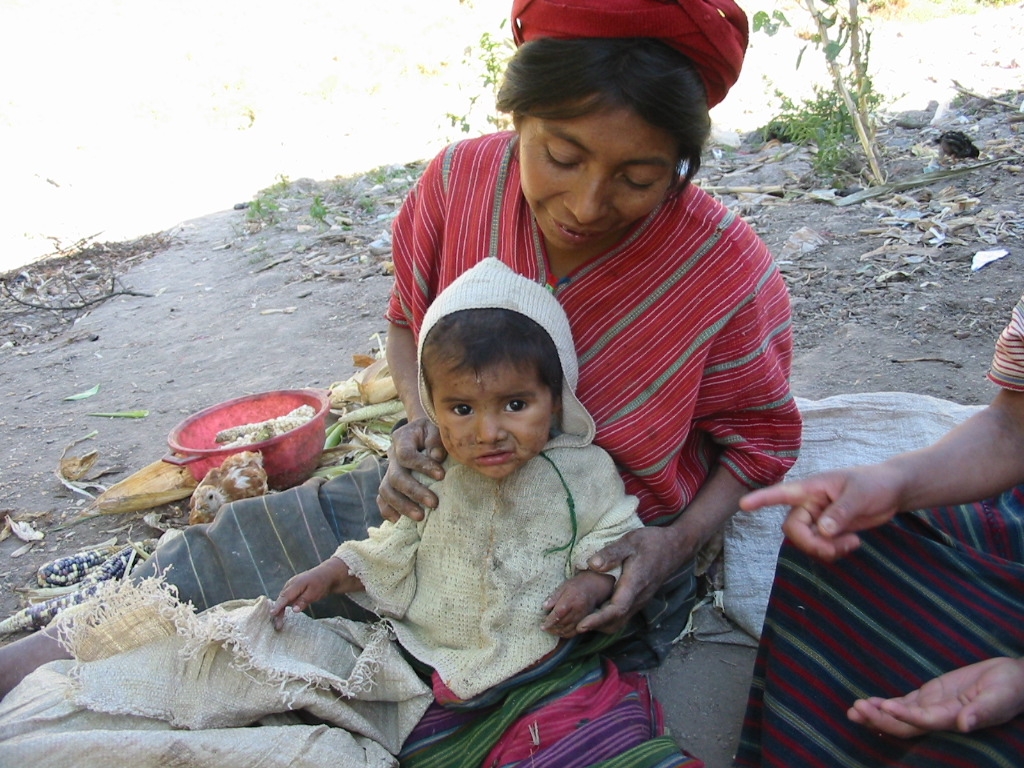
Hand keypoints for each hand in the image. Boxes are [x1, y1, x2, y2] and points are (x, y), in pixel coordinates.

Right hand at [269, 558, 356, 629]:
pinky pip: (285, 598)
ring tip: (279, 624)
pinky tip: (282, 615)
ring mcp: (291, 586)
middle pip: (281, 599)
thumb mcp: (314, 593)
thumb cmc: (321, 583)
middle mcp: (290, 584)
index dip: (278, 606)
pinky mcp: (293, 590)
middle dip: (277, 612)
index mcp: (295, 584)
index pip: (284, 597)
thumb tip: (294, 610)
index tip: (272, 614)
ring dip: (279, 611)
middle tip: (277, 626)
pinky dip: (283, 606)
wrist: (327, 574)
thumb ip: (303, 601)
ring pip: (282, 599)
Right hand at [377, 417, 446, 521]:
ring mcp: (389, 470)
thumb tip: (436, 457)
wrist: (421, 431)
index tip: (441, 476)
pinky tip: (399, 521)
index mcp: (402, 439)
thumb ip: (436, 440)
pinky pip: (382, 498)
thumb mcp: (435, 428)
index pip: (406, 455)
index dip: (422, 466)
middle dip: (414, 492)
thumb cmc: (432, 431)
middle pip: (396, 477)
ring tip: (420, 517)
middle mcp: (392, 456)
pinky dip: (387, 510)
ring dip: (402, 505)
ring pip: (386, 490)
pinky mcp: (389, 482)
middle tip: (433, 503)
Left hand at [541, 571, 613, 637]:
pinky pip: (576, 631)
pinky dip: (566, 634)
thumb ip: (554, 597)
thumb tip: (544, 607)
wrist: (594, 587)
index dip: (550, 621)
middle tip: (544, 628)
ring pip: (569, 629)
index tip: (542, 625)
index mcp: (571, 598)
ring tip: (550, 631)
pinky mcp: (586, 620)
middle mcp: (578, 609)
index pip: (559, 612)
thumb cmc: (576, 585)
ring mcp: (583, 616)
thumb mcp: (563, 586)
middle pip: (563, 622)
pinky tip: (560, 632)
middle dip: (552, 627)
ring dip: (558, 632)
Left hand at [576, 526, 684, 633]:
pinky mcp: (639, 600)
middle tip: (571, 625)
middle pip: (616, 622)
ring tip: (579, 619)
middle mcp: (638, 598)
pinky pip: (622, 616)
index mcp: (634, 584)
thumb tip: (592, 564)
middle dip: (594, 626)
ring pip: (619, 621)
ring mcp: (640, 601)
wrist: (674, 548)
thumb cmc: (651, 543)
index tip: (581, 625)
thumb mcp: (630, 541)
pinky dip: (607, 619)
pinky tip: (594, 610)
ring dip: (600, 624)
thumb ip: (611, 553)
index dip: (598, 619)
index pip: (616, 609)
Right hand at [739, 465, 902, 560]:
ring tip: (851, 544)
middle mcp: (809, 504)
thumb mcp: (860, 494)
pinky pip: (820, 547)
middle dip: (811, 544)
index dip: (761, 499)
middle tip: (836, 548)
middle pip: (793, 529)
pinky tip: (853, 543)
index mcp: (812, 488)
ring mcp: (818, 518)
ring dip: (826, 550)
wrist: (892, 491)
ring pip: (806, 541)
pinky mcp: (829, 531)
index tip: (743, 505)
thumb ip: (841, 512)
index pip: (781, 493)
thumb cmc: (875, 483)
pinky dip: (834, 551)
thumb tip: (823, 531)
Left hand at [848, 657, 1023, 736]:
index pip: (924, 721)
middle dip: (880, 719)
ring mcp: (933, 708)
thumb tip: (965, 725)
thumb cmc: (1009, 689)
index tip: (885, 706)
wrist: (1013, 680)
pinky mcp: (930, 696)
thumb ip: (982, 712)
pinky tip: (869, 703)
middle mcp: (940, 718)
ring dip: (877, 714)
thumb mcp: (998, 698)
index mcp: (954, 719)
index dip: (905, 716)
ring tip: (853, 710)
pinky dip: (886, 705)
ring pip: (900, 717)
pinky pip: (904, 704)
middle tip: (856, 708)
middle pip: (905, 725)